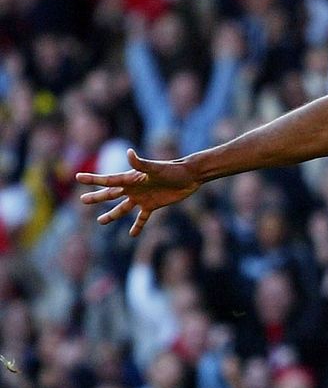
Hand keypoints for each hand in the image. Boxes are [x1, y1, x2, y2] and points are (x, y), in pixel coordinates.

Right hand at [75, 148, 200, 236]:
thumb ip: (141, 163)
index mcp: (131, 178)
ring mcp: (142, 198)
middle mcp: (134, 188)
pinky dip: (137, 226)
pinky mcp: (152, 205)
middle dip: (97, 198)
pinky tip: (132, 234)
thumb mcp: (156, 168)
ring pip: (123, 208)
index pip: (108, 180)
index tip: (77, 177)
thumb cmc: (172, 169)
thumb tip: (129, 153)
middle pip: (111, 194)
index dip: (93, 179)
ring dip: (112, 215)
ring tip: (100, 222)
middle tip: (82, 201)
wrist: (190, 176)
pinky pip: (142, 218)